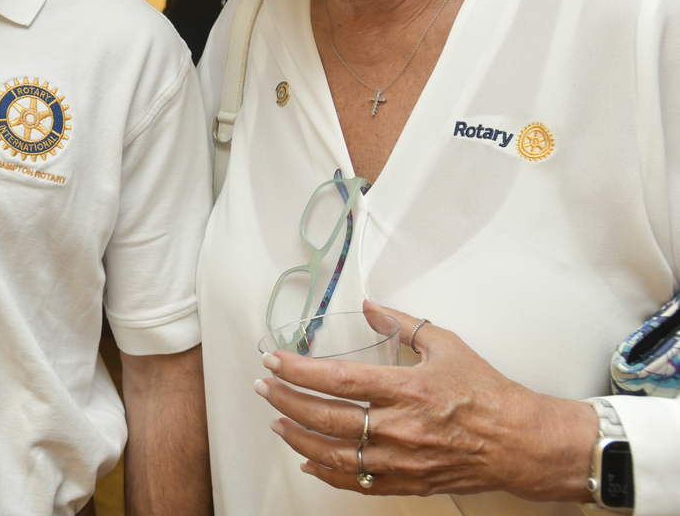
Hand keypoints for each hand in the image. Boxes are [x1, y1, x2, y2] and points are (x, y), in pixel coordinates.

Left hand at [255, 301, 596, 501]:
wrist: (522, 442)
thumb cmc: (488, 393)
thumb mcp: (447, 344)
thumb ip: (403, 324)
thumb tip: (372, 306)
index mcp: (407, 390)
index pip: (337, 380)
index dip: (298, 371)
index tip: (274, 362)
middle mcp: (400, 428)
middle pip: (326, 418)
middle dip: (286, 401)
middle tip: (265, 388)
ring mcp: (402, 459)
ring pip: (333, 455)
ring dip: (298, 438)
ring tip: (278, 421)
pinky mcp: (409, 481)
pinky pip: (358, 482)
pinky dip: (327, 473)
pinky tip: (309, 461)